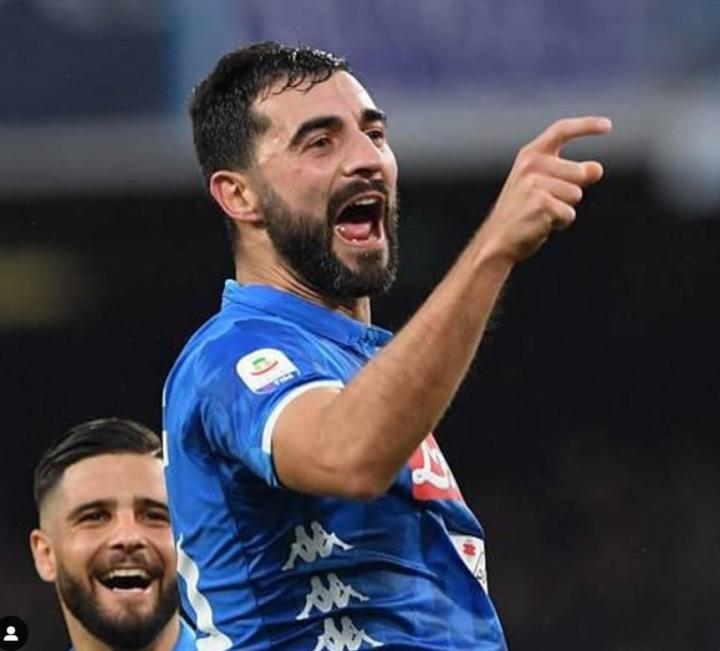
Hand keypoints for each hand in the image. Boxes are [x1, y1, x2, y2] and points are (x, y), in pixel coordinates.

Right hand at [481, 116, 611, 261]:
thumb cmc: (521, 213)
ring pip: (576, 194)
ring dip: (564, 209)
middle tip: (545, 203)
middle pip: (578, 172)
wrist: (497, 239)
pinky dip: (561, 223)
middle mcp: (531, 165)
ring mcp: (534, 184)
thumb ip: (571, 174)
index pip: (561, 131)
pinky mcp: (541, 203)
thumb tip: (597, 168)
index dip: (586, 125)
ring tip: (541, 214)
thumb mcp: (544, 186)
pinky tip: (541, 224)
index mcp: (530, 155)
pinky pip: (569, 213)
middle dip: (571, 190)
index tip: (607, 126)